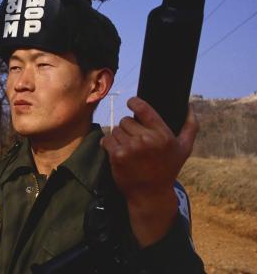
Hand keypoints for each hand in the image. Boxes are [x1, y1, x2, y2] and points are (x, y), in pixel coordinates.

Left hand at [100, 97, 198, 245]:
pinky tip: (117, 152)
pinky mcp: (117, 156)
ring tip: (128, 149)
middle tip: (135, 141)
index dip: (134, 102)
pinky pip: (106, 140)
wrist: (150, 194)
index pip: (143, 108)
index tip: (131, 103)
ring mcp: (131, 148)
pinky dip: (108, 144)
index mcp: (163, 135)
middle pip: (126, 120)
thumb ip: (190, 126)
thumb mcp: (184, 149)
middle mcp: (147, 140)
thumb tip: (188, 106)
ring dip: (119, 137)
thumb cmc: (167, 169)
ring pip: (115, 129)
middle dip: (128, 128)